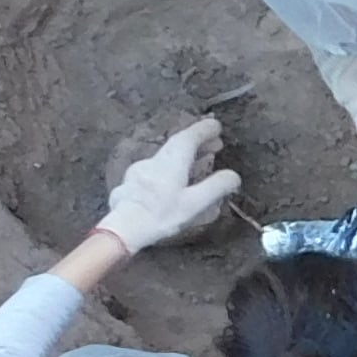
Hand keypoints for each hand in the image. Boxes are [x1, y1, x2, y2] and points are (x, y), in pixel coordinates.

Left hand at [100, 116, 239, 249]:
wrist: (123, 229)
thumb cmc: (161, 216)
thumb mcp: (194, 204)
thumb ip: (216, 187)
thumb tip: (233, 176)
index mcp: (172, 162)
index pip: (189, 137)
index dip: (204, 130)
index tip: (216, 126)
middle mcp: (154, 161)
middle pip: (177, 145)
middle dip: (197, 142)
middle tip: (215, 145)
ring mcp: (139, 171)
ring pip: (166, 158)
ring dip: (184, 156)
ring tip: (198, 163)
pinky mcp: (130, 184)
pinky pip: (155, 170)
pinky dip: (169, 169)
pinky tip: (171, 182)